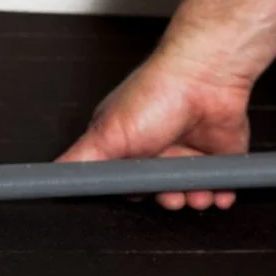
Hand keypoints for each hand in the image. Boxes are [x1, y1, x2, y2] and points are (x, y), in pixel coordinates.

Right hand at [58, 51, 251, 210]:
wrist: (205, 76)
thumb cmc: (156, 94)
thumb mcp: (107, 133)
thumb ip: (81, 160)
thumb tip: (54, 176)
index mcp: (128, 146)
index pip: (125, 184)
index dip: (133, 194)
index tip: (138, 196)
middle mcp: (157, 151)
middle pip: (159, 192)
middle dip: (166, 199)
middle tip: (170, 194)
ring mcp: (188, 153)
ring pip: (189, 193)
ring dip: (194, 199)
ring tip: (196, 192)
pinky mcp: (216, 155)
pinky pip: (220, 185)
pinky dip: (221, 193)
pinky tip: (218, 193)